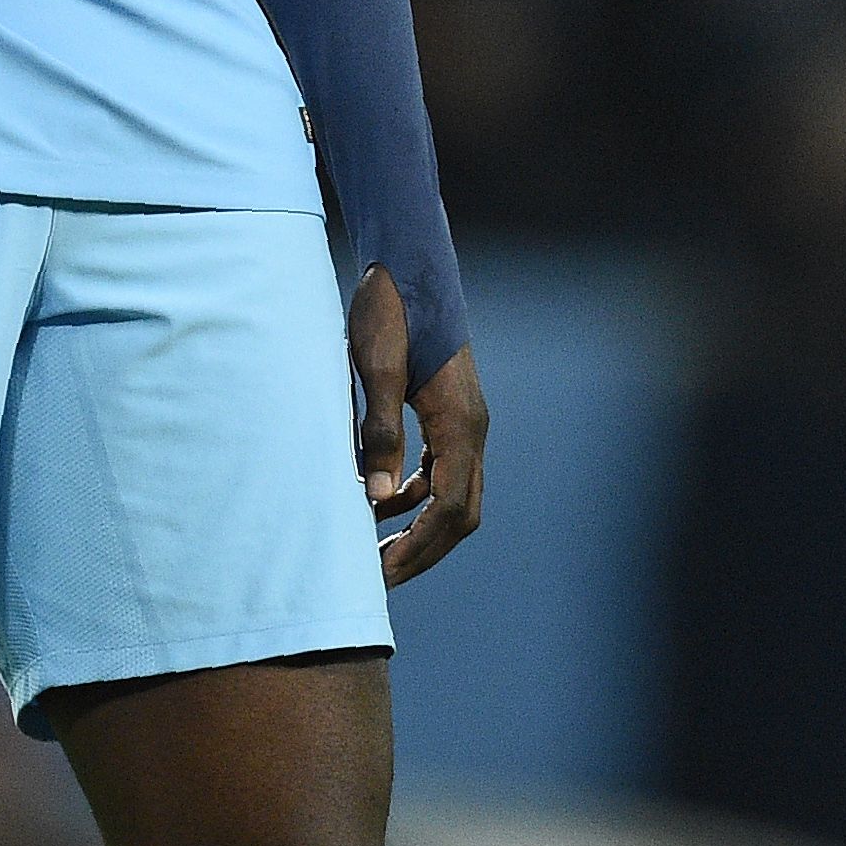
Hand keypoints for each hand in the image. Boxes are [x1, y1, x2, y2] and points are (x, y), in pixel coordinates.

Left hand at [349, 264, 485, 584]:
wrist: (408, 263)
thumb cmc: (390, 310)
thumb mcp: (376, 369)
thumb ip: (378, 434)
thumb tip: (372, 501)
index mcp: (460, 423)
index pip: (448, 507)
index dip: (416, 547)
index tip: (378, 577)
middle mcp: (472, 427)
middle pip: (460, 513)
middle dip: (422, 551)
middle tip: (376, 582)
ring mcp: (465, 420)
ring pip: (454, 496)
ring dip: (420, 529)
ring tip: (373, 553)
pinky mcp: (449, 412)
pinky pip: (441, 472)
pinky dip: (414, 498)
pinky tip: (377, 502)